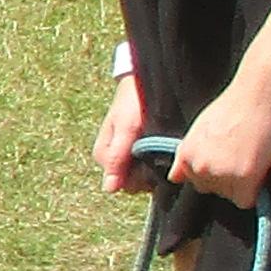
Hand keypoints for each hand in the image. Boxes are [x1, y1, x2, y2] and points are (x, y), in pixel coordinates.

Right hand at [94, 73, 154, 195]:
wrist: (145, 81)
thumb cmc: (132, 102)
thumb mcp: (125, 128)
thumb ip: (116, 157)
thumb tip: (109, 189)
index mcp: (104, 156)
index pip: (123, 183)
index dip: (139, 178)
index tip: (152, 161)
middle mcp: (115, 160)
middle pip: (133, 183)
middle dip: (149, 173)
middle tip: (161, 151)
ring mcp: (129, 157)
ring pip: (143, 176)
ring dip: (156, 167)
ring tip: (164, 146)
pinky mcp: (141, 152)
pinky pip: (150, 166)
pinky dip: (160, 160)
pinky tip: (166, 147)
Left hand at [166, 66, 270, 208]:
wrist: (261, 88)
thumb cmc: (236, 103)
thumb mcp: (200, 128)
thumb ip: (188, 154)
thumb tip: (174, 178)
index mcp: (186, 154)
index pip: (192, 180)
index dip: (211, 170)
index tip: (224, 156)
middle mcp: (198, 167)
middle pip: (211, 190)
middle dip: (225, 179)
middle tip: (243, 153)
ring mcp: (220, 173)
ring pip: (229, 196)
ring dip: (242, 184)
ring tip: (252, 155)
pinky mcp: (244, 177)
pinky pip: (245, 200)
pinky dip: (254, 190)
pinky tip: (260, 168)